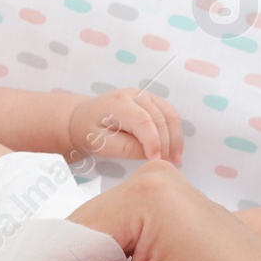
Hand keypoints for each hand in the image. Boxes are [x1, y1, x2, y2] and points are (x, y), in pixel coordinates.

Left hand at [68, 88, 182, 164]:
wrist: (84, 118)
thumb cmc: (90, 131)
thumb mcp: (100, 143)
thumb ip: (124, 148)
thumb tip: (150, 153)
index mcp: (117, 103)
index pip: (142, 121)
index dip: (153, 141)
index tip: (156, 161)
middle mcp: (134, 95)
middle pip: (159, 118)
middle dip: (166, 144)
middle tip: (167, 165)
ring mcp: (145, 96)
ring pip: (169, 115)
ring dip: (175, 139)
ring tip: (175, 160)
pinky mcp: (152, 101)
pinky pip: (170, 115)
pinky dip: (175, 133)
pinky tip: (174, 150)